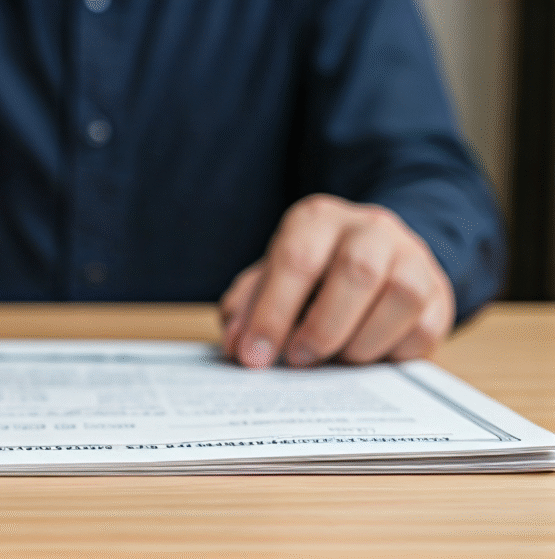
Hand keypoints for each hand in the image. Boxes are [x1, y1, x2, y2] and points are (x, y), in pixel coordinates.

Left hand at [219, 194, 454, 367]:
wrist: (373, 256)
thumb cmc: (311, 274)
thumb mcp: (269, 280)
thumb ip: (247, 308)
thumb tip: (239, 347)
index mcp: (317, 219)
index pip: (296, 259)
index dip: (272, 313)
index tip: (254, 357)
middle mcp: (369, 228)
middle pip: (355, 271)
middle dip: (322, 328)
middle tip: (299, 360)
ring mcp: (412, 256)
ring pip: (401, 295)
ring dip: (361, 341)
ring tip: (337, 358)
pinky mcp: (440, 291)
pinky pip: (426, 327)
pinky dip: (393, 352)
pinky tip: (368, 354)